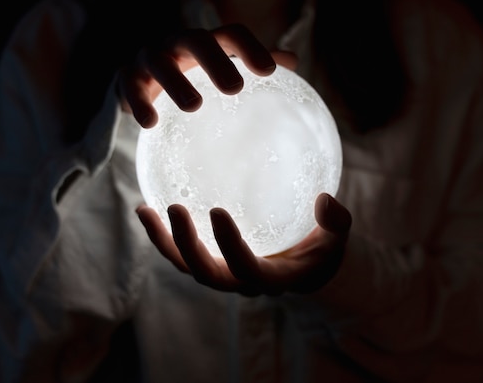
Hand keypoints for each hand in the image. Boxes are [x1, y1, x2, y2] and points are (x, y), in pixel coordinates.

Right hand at [117, 23, 297, 127]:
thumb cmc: (192, 74)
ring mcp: (151, 58)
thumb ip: (250, 64)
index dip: (250, 49)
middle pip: (197, 41)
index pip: (231, 35)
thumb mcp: (221, 68)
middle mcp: (179, 44)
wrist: (142, 78)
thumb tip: (293, 62)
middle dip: (215, 62)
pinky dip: (139, 102)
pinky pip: (129, 85)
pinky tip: (151, 123)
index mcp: (207, 43)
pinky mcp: (128, 76)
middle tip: (234, 88)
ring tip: (194, 106)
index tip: (269, 72)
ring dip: (176, 82)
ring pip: (160, 62)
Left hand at [136, 193, 351, 295]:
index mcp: (272, 277)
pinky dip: (163, 236)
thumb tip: (325, 201)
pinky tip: (148, 209)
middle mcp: (241, 280)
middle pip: (206, 274)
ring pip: (187, 266)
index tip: (217, 212)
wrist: (305, 269)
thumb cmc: (322, 250)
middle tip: (174, 209)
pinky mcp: (212, 260)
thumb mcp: (337, 239)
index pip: (246, 268)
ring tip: (145, 211)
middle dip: (185, 246)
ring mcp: (224, 272)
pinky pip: (182, 253)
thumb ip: (336, 223)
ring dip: (164, 242)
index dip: (229, 246)